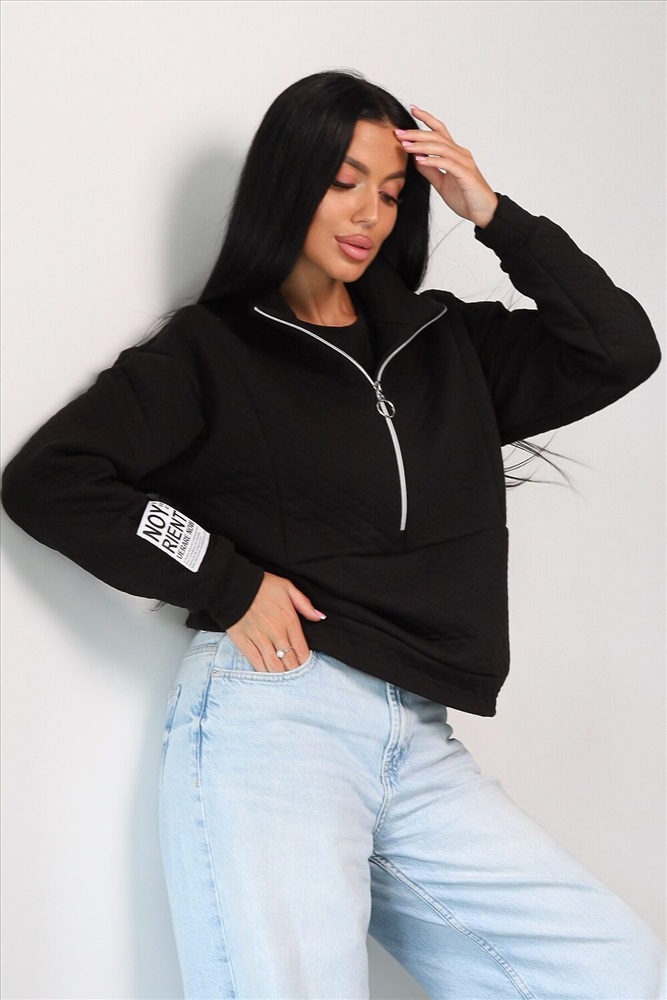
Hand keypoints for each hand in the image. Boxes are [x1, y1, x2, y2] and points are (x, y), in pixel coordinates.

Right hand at [226, 572, 325, 671]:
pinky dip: (263, 670)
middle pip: (289, 660)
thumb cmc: (262, 585)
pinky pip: (256, 661)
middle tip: (295, 675)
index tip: (304, 665)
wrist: (233, 584)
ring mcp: (259, 638)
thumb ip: (304, 604)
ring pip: (274, 664)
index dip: (304, 661)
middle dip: (294, 670)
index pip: (301, 649)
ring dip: (280, 674)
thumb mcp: (287, 587)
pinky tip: (267, 674)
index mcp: (289, 620)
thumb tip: (319, 617)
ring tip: (283, 677)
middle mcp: (276, 632)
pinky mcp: (243, 641)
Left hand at [395, 107, 497, 227]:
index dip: (427, 119)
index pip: (440, 131)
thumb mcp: (442, 184)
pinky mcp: (466, 175)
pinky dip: (433, 160)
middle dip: (417, 133)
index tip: (413, 109)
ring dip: (422, 146)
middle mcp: (461, 154)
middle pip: (438, 136)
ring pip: (441, 147)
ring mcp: (464, 163)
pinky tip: (420, 160)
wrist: (483, 213)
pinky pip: (448, 164)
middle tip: (399, 132)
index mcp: (455, 154)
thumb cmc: (465, 198)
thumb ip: (431, 171)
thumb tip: (416, 160)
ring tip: (405, 146)